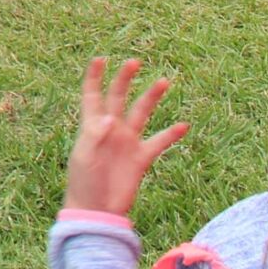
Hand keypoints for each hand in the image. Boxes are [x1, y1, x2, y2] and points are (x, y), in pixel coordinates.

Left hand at [63, 57, 188, 216]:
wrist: (96, 210)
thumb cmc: (83, 182)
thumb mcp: (84, 157)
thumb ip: (96, 136)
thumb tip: (110, 117)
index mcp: (91, 125)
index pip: (92, 94)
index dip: (94, 76)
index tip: (100, 58)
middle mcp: (110, 129)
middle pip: (118, 97)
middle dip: (125, 79)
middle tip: (134, 61)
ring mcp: (127, 142)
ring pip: (141, 113)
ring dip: (151, 97)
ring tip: (164, 81)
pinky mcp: (140, 158)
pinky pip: (159, 142)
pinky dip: (171, 134)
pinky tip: (184, 125)